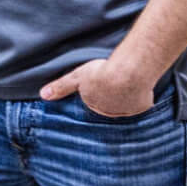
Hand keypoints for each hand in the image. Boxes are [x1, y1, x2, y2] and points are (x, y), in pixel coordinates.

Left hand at [40, 57, 154, 118]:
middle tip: (113, 85)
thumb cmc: (102, 73)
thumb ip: (61, 87)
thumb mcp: (77, 77)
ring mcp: (127, 111)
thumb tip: (43, 95)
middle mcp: (109, 112)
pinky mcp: (142, 108)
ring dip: (125, 100)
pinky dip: (141, 99)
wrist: (128, 73)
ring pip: (124, 106)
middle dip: (110, 98)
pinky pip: (141, 106)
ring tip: (126, 86)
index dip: (96, 93)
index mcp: (93, 105)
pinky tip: (140, 90)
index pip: (93, 102)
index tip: (100, 86)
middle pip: (109, 106)